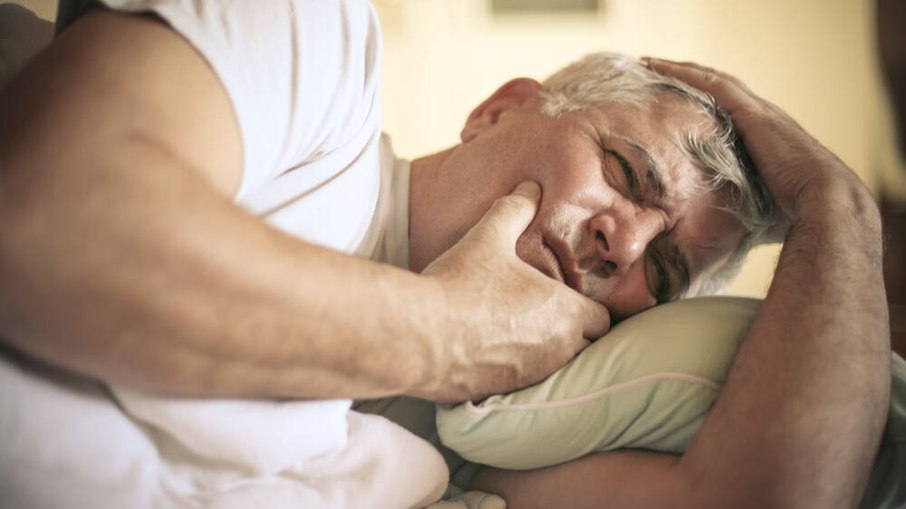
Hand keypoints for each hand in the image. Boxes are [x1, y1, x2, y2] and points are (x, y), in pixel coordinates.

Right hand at [420, 181, 609, 402]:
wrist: (419, 337)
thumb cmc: (460, 285)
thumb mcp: (488, 237)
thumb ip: (514, 210)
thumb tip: (530, 186)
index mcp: (565, 312)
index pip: (603, 320)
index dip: (590, 309)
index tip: (571, 300)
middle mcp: (558, 350)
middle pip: (586, 348)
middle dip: (574, 334)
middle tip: (546, 316)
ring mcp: (532, 377)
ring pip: (557, 368)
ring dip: (547, 354)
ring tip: (518, 334)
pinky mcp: (504, 393)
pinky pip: (524, 385)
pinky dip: (517, 371)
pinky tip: (491, 352)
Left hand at [645, 58, 871, 232]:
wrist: (824, 204)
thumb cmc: (792, 217)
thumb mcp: (754, 209)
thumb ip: (735, 211)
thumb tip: (709, 238)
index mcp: (764, 140)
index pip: (726, 113)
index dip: (701, 104)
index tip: (675, 102)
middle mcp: (763, 119)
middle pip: (719, 91)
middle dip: (688, 81)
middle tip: (656, 74)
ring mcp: (759, 114)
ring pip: (714, 82)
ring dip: (682, 72)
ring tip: (651, 65)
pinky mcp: (753, 114)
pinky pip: (714, 86)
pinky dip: (687, 75)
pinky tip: (662, 68)